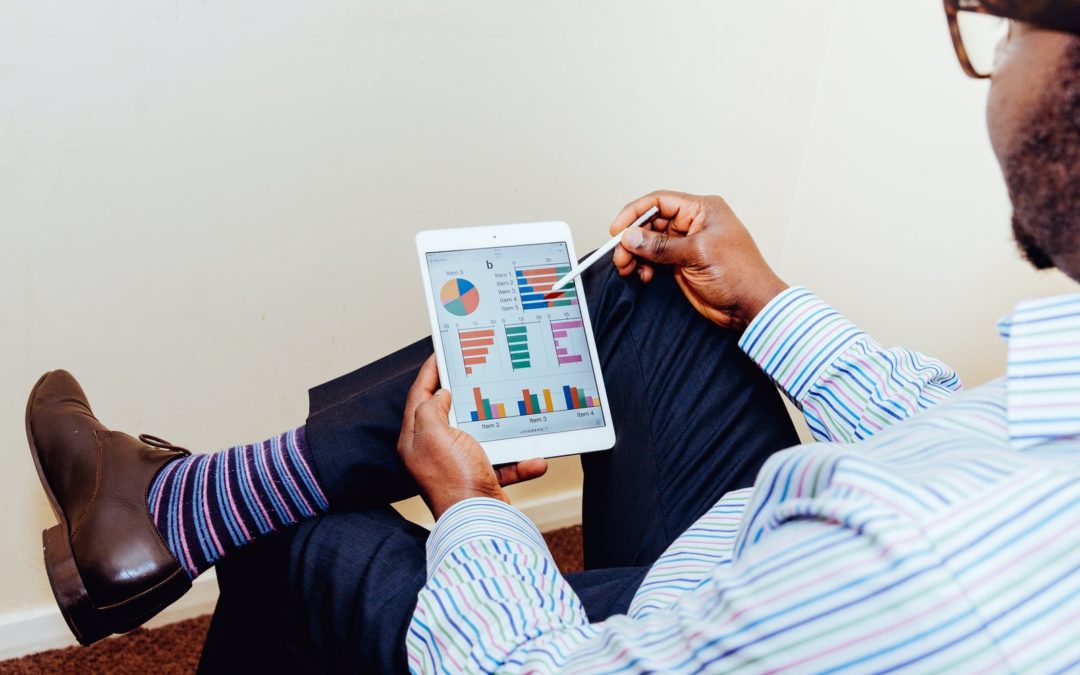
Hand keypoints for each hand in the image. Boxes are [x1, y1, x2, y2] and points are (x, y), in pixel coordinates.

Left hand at [397, 356, 548, 518]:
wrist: (479, 523)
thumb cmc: (453, 479)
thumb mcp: (434, 434)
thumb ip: (432, 408)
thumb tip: (441, 395)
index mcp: (416, 439)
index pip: (419, 396)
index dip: (430, 372)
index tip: (441, 353)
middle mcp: (433, 452)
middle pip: (448, 412)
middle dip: (466, 394)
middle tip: (477, 372)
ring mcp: (458, 465)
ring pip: (481, 435)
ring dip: (501, 429)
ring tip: (513, 411)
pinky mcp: (480, 479)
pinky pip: (503, 462)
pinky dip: (519, 461)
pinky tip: (534, 459)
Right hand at [610, 191, 788, 328]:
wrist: (751, 306)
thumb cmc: (739, 275)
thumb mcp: (697, 254)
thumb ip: (661, 246)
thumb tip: (630, 237)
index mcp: (702, 209)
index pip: (660, 201)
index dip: (635, 213)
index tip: (617, 230)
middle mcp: (693, 223)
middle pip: (651, 223)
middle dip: (633, 239)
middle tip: (620, 256)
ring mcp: (686, 244)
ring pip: (650, 242)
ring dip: (636, 254)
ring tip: (628, 268)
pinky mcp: (682, 263)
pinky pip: (655, 259)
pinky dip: (645, 266)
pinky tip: (644, 276)